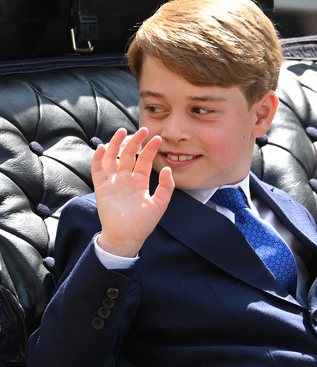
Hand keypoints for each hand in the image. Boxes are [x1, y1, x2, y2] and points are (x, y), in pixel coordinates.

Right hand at [92, 128, 174, 256]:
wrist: (127, 237)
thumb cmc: (144, 223)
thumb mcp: (160, 204)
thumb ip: (166, 187)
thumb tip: (168, 169)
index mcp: (140, 181)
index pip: (145, 160)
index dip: (150, 149)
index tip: (157, 138)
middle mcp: (126, 179)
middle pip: (129, 155)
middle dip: (135, 142)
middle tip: (143, 130)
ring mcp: (113, 182)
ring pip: (113, 158)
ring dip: (116, 144)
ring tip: (122, 132)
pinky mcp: (101, 188)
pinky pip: (98, 170)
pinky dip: (99, 158)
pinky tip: (104, 148)